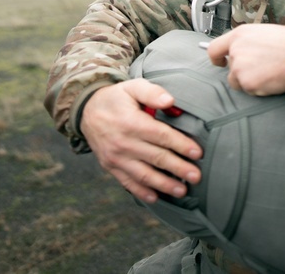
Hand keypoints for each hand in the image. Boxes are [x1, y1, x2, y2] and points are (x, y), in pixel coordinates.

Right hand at [81, 79, 202, 203]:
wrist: (86, 111)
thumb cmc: (116, 98)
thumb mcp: (132, 87)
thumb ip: (152, 92)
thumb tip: (170, 101)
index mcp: (132, 123)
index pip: (161, 136)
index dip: (181, 145)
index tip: (198, 153)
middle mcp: (123, 143)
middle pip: (156, 158)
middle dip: (179, 168)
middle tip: (196, 177)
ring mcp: (116, 158)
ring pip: (144, 174)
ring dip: (164, 185)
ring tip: (182, 191)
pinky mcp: (110, 167)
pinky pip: (127, 182)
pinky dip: (141, 192)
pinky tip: (155, 198)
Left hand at [205, 23, 284, 95]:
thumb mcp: (268, 32)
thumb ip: (252, 41)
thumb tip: (249, 48)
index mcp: (240, 34)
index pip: (215, 48)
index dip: (216, 58)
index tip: (220, 62)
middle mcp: (236, 50)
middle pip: (231, 66)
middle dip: (243, 69)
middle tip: (262, 67)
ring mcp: (240, 67)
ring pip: (237, 80)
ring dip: (249, 80)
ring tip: (268, 73)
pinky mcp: (247, 83)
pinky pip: (248, 90)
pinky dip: (258, 88)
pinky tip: (271, 79)